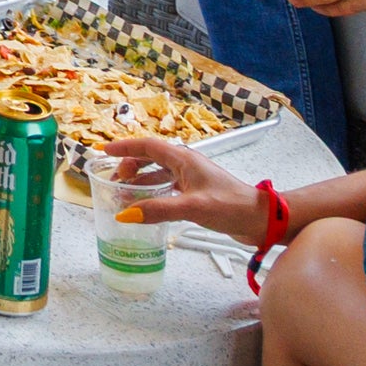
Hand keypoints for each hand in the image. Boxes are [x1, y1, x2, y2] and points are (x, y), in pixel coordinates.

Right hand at [98, 134, 257, 237]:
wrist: (261, 219)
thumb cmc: (231, 206)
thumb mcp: (192, 207)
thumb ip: (157, 209)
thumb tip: (125, 214)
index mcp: (184, 159)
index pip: (147, 146)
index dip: (124, 147)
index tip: (104, 150)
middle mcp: (186, 165)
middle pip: (151, 157)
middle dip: (130, 165)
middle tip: (115, 180)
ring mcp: (192, 179)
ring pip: (159, 173)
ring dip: (141, 180)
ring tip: (125, 194)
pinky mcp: (197, 193)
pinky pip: (168, 187)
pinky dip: (154, 193)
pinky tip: (148, 206)